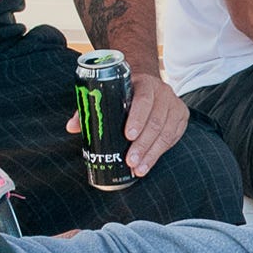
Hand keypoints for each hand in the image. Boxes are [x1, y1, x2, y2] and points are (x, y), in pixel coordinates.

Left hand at [65, 69, 187, 176]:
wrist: (147, 84)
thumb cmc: (123, 93)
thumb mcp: (108, 94)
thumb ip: (90, 109)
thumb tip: (71, 127)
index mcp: (145, 83)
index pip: (144, 99)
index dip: (138, 118)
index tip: (128, 136)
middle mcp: (163, 92)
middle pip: (156, 120)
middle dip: (143, 144)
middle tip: (130, 161)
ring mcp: (175, 105)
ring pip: (166, 132)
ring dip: (151, 153)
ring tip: (138, 169)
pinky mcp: (181, 117)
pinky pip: (173, 138)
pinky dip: (160, 153)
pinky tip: (148, 164)